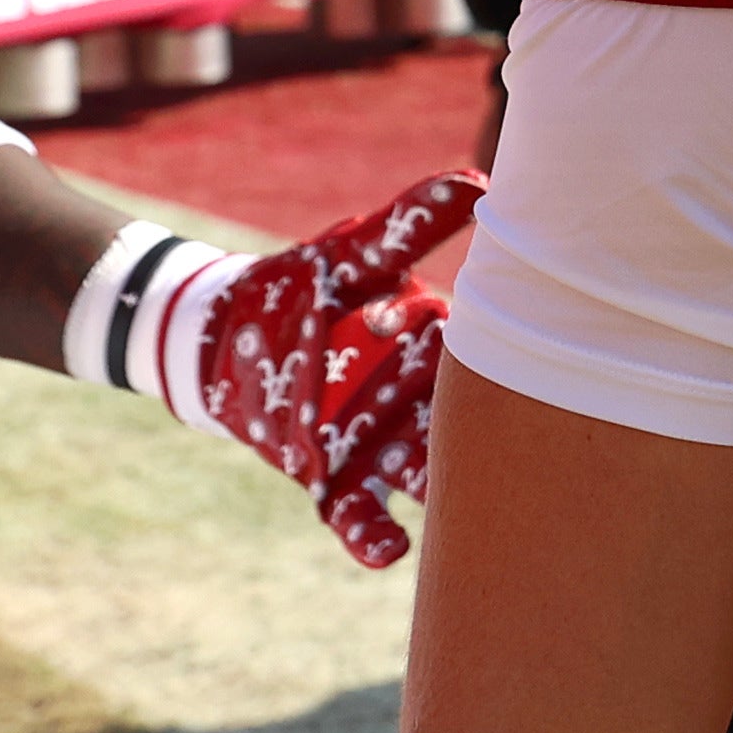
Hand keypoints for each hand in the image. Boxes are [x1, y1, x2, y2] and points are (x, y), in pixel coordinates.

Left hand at [142, 172, 481, 566]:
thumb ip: (409, 227)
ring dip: (437, 490)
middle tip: (509, 449)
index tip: (446, 336)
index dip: (475, 350)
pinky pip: (363, 517)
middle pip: (466, 425)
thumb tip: (481, 184)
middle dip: (488, 440)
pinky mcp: (337, 483)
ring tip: (443, 498)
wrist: (222, 338)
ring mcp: (381, 448)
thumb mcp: (351, 253)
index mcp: (436, 345)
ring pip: (425, 476)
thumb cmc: (300, 286)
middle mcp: (421, 402)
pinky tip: (390, 549)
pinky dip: (376, 536)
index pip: (479, 353)